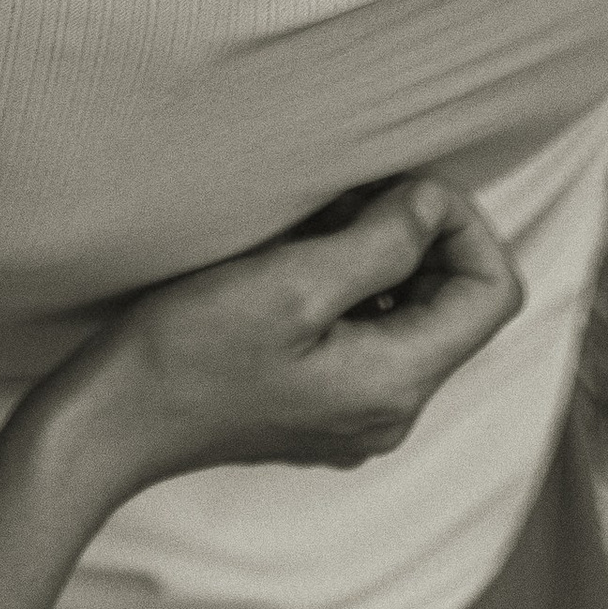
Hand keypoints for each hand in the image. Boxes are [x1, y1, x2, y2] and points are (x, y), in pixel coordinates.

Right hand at [12, 179, 521, 522]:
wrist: (114, 420)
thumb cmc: (192, 349)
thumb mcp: (291, 282)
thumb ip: (381, 244)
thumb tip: (433, 206)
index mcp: (397, 384)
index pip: (493, 293)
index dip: (463, 224)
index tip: (401, 187)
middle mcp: (392, 412)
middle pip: (456, 305)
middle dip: (419, 236)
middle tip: (348, 195)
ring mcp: (355, 415)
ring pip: (411, 315)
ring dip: (381, 255)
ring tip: (314, 222)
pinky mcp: (320, 407)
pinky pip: (369, 335)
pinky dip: (350, 286)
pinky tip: (292, 261)